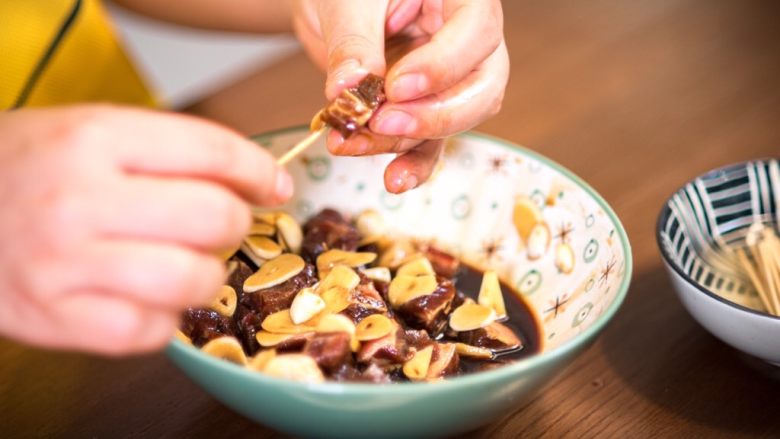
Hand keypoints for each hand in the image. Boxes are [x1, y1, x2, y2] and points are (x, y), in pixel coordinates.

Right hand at [0, 105, 291, 354]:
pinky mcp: (55, 318)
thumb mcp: (93, 131)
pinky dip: (164, 317)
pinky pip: (149, 331)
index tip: (274, 185)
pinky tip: (145, 293)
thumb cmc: (29, 167)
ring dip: (204, 273)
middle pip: (214, 219)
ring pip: (190, 279)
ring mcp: (65, 265)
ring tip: (181, 259)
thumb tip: (258, 182)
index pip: (213, 152)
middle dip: (234, 222)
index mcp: (95, 139)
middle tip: (220, 222)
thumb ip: (174, 152)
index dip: (259, 172)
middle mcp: (80, 200)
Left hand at [293, 0, 507, 192]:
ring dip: (403, 141)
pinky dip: (411, 164)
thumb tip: (350, 90)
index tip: (396, 86)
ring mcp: (452, 80)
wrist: (331, 4)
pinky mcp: (426, 110)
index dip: (442, 65)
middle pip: (483, 87)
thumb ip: (353, 42)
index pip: (477, 32)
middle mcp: (469, 40)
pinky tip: (393, 180)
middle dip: (434, 115)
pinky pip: (431, 143)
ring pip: (453, 121)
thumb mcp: (348, 0)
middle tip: (383, 122)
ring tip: (349, 143)